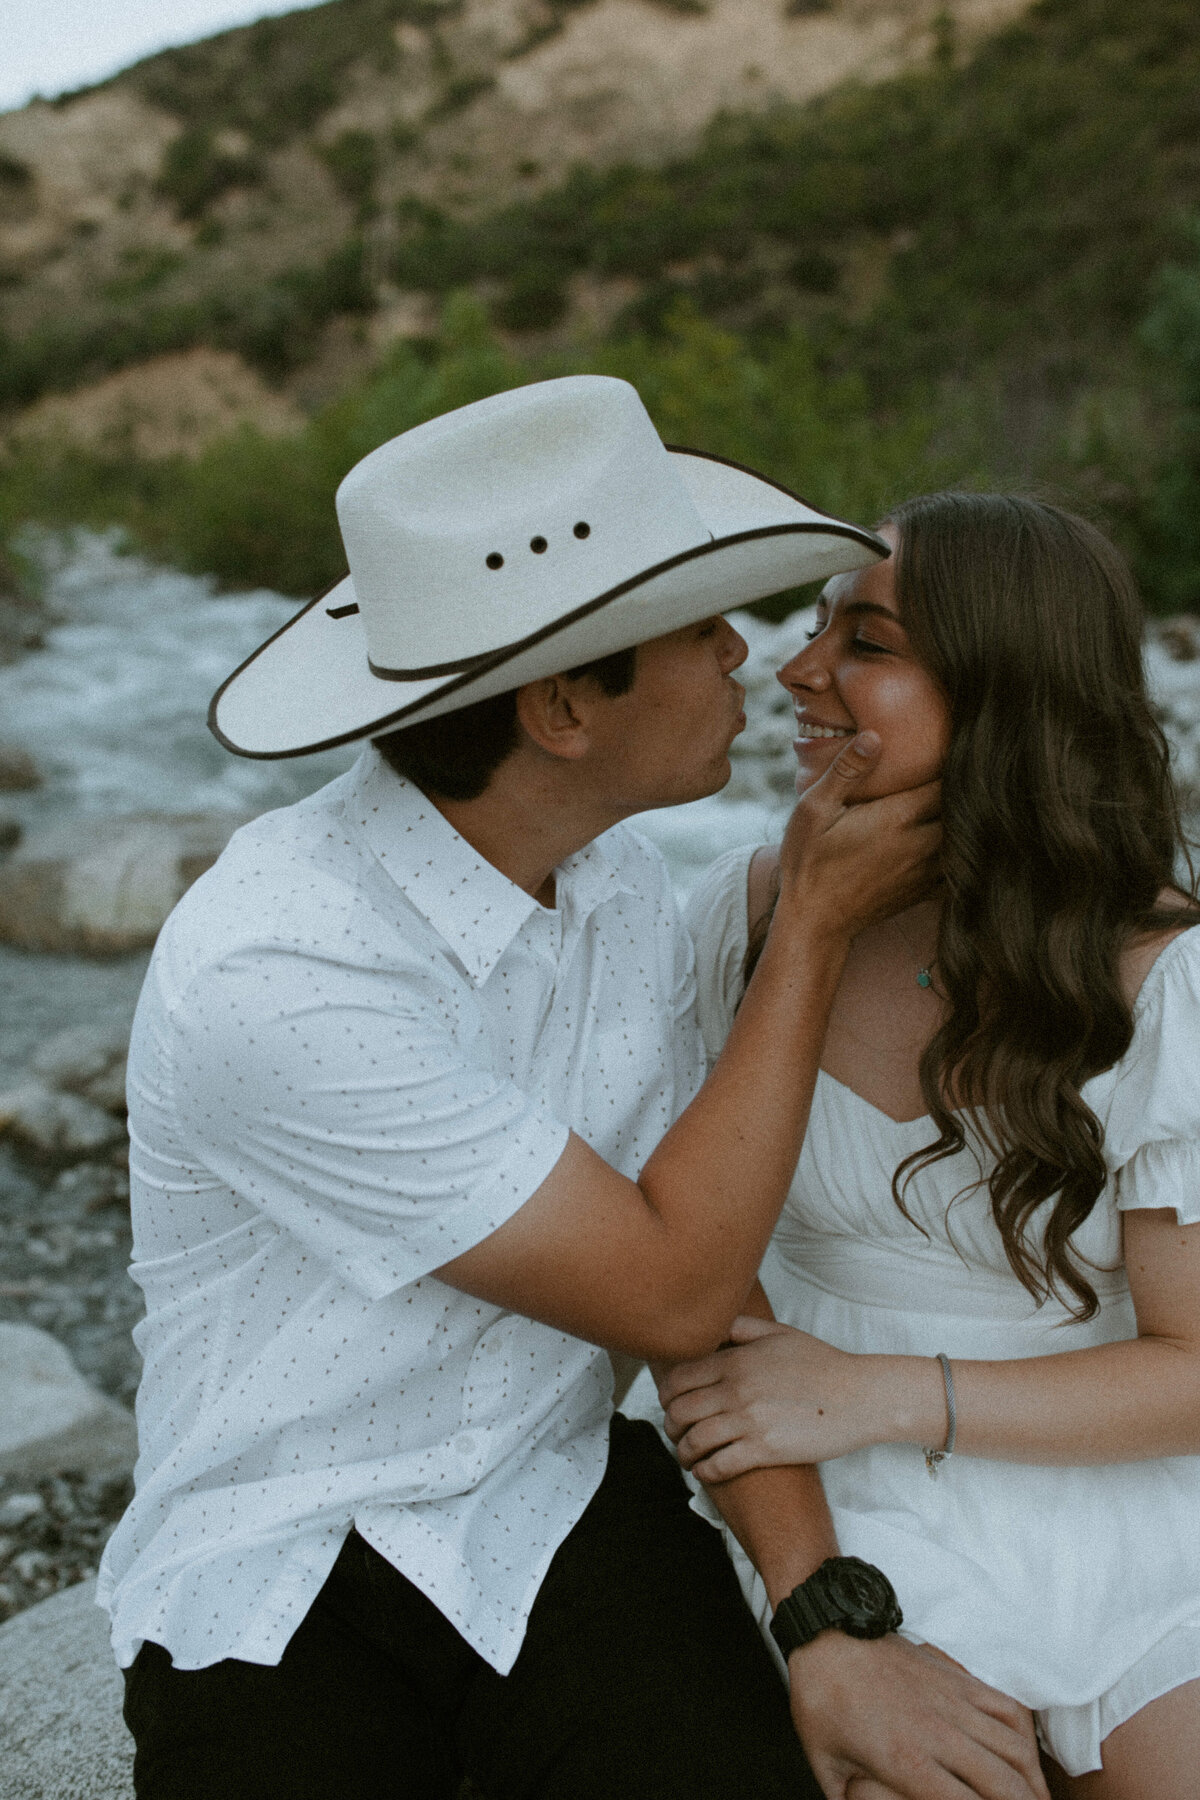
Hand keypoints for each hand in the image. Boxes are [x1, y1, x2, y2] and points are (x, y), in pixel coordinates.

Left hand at [659, 1315, 886, 1477]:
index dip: (666, 1395)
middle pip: (680, 1410)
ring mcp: (750, 1421)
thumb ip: (741, 1327)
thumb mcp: (779, 1333)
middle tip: (675, 1432)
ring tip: (687, 1456)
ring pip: (695, 1440)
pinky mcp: (765, 1450)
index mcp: (736, 1361)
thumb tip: (712, 1328)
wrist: (859, 1396)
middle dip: (670, 1425)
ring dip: (684, 1452)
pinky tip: (705, 1471)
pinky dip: (704, 1471)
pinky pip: (719, 1465)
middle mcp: (737, 1390)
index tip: (669, 1404)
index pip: (680, 1378)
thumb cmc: (821, 1363)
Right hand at [776, 732, 940, 944]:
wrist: (814, 922)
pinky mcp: (922, 891)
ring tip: (959, 806)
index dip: (952, 766)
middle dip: (961, 793)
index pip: (945, 783)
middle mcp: (919, 843)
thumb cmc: (808, 863)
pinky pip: (955, 869)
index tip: (951, 753)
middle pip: (960, 811)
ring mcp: (924, 871)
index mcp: (897, 818)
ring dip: (960, 823)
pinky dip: (958, 855)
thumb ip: (846, 771)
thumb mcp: (814, 810)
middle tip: (960, 776)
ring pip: (961, 840)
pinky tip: (949, 844)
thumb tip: (874, 736)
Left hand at [789, 1632, 1050, 1799]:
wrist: (825, 1633)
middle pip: (1004, 1784)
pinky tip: (1028, 1758)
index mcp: (905, 1760)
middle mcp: (938, 1731)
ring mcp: (951, 1700)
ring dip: (1034, 1781)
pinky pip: (1007, 1709)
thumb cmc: (821, 1699)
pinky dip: (1026, 1738)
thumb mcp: (823, 1765)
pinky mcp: (956, 1678)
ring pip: (1015, 1748)